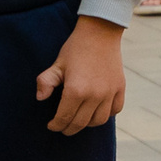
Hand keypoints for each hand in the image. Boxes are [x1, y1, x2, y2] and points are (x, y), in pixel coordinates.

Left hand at [38, 16, 125, 133]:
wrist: (100, 32)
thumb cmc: (76, 48)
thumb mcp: (57, 64)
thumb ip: (45, 82)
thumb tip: (40, 98)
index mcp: (76, 91)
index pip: (64, 118)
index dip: (56, 125)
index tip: (52, 126)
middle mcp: (94, 95)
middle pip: (80, 123)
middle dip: (69, 128)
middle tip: (63, 127)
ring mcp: (109, 93)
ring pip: (99, 120)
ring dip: (88, 124)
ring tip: (80, 120)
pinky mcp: (120, 88)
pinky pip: (115, 110)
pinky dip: (106, 114)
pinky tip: (97, 111)